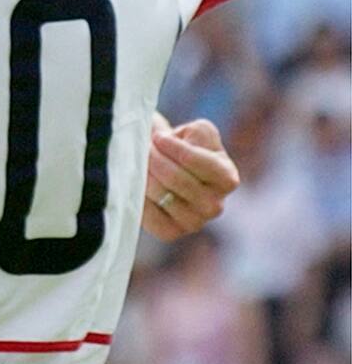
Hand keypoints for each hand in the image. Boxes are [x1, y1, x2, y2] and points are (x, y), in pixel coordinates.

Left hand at [142, 117, 239, 241]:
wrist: (165, 164)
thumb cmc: (183, 144)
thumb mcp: (199, 131)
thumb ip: (199, 133)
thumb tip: (173, 142)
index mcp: (227, 179)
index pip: (199, 162)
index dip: (175, 147)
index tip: (158, 137)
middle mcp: (215, 206)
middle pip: (176, 178)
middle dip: (154, 158)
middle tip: (143, 147)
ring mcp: (194, 223)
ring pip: (162, 194)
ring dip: (144, 174)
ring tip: (138, 161)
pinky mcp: (171, 232)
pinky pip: (150, 215)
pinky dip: (139, 195)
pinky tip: (137, 182)